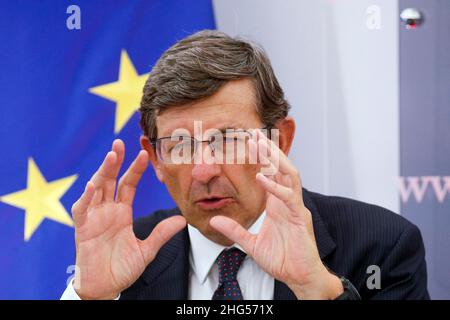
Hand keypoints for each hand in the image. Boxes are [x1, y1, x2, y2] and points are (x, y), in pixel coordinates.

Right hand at [71, 139, 185, 298]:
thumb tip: (183, 219)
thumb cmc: (123, 269)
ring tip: (111, 156)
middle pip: (110, 180)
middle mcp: (107, 211)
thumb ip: (162, 234)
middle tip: (119, 143)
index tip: (145, 154)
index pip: (128, 184)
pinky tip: (93, 185)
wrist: (106, 287)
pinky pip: (82, 210)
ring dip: (102, 172)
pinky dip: (86, 198)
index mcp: (122, 212)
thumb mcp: (147, 250)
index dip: (135, 169)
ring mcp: (94, 218)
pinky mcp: (83, 229)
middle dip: (114, 161)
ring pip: (96, 189)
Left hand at [209, 130, 341, 298]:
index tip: (248, 143)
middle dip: (268, 150)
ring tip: (261, 145)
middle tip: (254, 133)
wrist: (299, 276)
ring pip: (289, 175)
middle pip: (280, 168)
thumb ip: (234, 230)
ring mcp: (295, 207)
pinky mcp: (299, 217)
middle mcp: (287, 201)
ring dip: (275, 159)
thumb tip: (214, 220)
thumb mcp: (251, 244)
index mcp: (277, 204)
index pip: (270, 174)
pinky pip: (289, 197)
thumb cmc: (281, 260)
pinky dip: (276, 187)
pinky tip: (262, 177)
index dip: (260, 158)